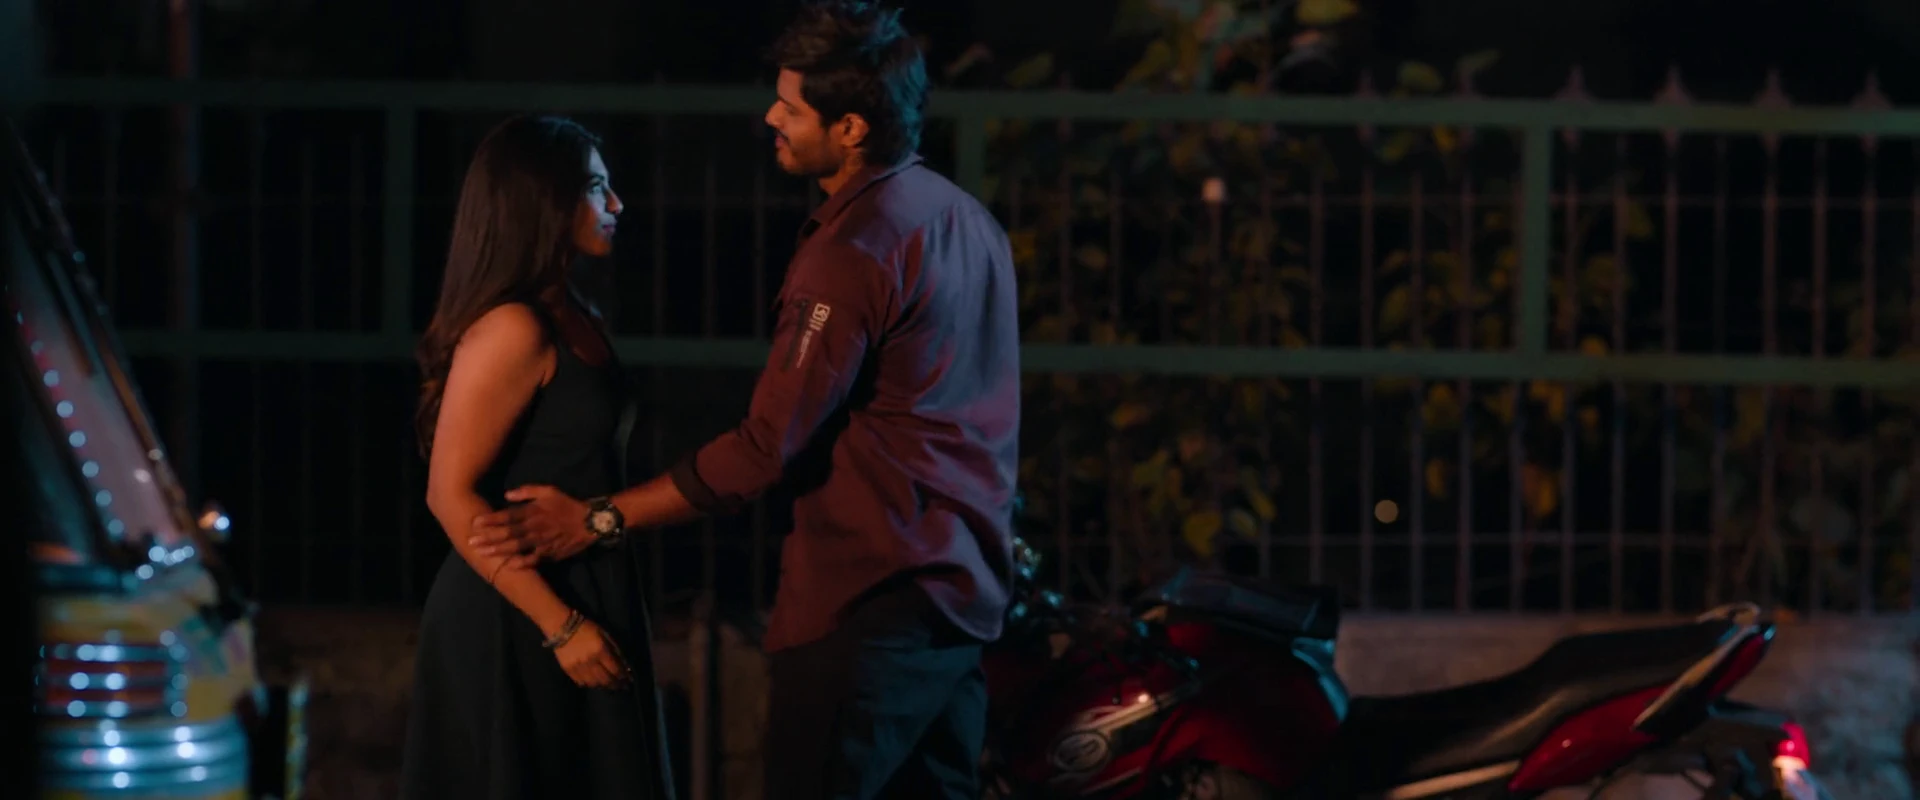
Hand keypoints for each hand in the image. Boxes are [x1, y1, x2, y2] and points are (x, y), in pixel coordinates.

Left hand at [469, 485, 594, 567]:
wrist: (590, 522)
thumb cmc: (566, 505)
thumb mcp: (549, 491)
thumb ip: (528, 491)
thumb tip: (507, 495)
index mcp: (533, 511)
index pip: (508, 516)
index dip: (491, 520)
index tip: (475, 523)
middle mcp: (534, 527)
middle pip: (508, 533)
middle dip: (488, 537)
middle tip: (471, 542)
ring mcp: (541, 542)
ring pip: (516, 547)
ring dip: (498, 550)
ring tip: (482, 553)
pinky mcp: (549, 553)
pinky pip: (533, 560)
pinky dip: (521, 563)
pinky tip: (508, 566)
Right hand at [551, 618, 632, 689]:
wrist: (562, 626)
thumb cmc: (587, 628)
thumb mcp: (605, 634)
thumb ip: (615, 649)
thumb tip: (625, 665)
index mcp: (600, 651)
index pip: (615, 670)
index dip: (623, 677)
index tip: (628, 680)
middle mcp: (590, 662)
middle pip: (606, 680)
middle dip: (616, 685)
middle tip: (621, 687)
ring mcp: (578, 668)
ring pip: (594, 684)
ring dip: (604, 686)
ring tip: (609, 686)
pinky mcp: (568, 671)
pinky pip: (581, 683)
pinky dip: (589, 684)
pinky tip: (594, 683)